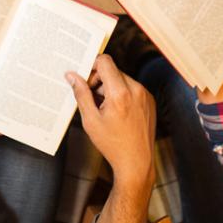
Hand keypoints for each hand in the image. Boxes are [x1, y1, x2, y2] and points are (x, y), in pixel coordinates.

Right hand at [66, 55, 155, 184]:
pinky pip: (132, 88)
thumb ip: (81, 94)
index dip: (92, 67)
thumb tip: (72, 76)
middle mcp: (136, 90)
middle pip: (113, 70)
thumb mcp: (91, 120)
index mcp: (120, 93)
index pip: (105, 61)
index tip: (86, 80)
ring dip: (111, 88)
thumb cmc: (113, 144)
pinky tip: (117, 113)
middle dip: (100, 81)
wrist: (136, 162)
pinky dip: (122, 94)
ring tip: (105, 109)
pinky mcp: (150, 100)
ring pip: (122, 79)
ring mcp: (145, 95)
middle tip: (93, 100)